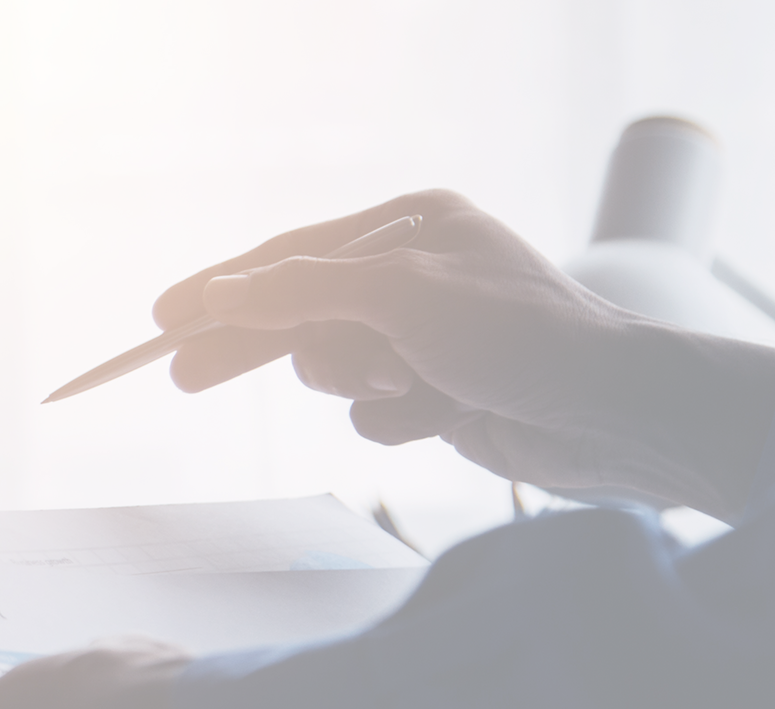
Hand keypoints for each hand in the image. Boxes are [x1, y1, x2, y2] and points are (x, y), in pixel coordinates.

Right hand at [153, 190, 774, 519]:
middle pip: (301, 310)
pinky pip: (374, 411)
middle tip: (181, 374)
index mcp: (415, 223)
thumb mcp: (398, 297)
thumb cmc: (522, 339)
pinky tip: (439, 415)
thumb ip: (300, 290)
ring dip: (359, 384)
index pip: (291, 255)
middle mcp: (421, 271)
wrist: (611, 417)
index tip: (164, 320)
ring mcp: (430, 334)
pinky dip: (395, 418)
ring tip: (403, 388)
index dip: (223, 288)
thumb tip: (223, 292)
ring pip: (335, 366)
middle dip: (252, 343)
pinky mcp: (442, 391)